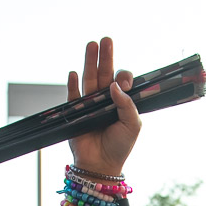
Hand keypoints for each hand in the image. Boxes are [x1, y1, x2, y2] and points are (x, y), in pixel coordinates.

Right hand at [66, 37, 140, 177]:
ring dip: (89, 62)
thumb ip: (127, 105)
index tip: (126, 81)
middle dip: (105, 56)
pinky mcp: (75, 112)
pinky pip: (73, 96)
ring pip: (89, 79)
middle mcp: (105, 99)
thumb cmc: (120, 146)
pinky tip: (73, 73)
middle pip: (105, 73)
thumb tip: (115, 85)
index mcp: (121, 101)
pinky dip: (72, 85)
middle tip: (106, 39)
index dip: (124, 77)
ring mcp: (89, 104)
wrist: (101, 165)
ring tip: (91, 44)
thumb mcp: (133, 125)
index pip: (122, 81)